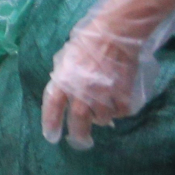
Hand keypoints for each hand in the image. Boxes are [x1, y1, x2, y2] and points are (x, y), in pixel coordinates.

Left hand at [41, 0, 174, 147]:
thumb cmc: (89, 40)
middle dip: (78, 136)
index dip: (51, 123)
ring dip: (101, 117)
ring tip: (102, 109)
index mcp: (63, 79)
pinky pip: (122, 112)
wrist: (117, 32)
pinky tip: (118, 103)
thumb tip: (63, 93)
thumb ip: (64, 76)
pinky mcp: (124, 94)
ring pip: (102, 118)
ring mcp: (104, 94)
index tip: (52, 137)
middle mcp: (81, 91)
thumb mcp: (67, 56)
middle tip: (81, 142)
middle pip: (78, 122)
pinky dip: (120, 111)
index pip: (52, 106)